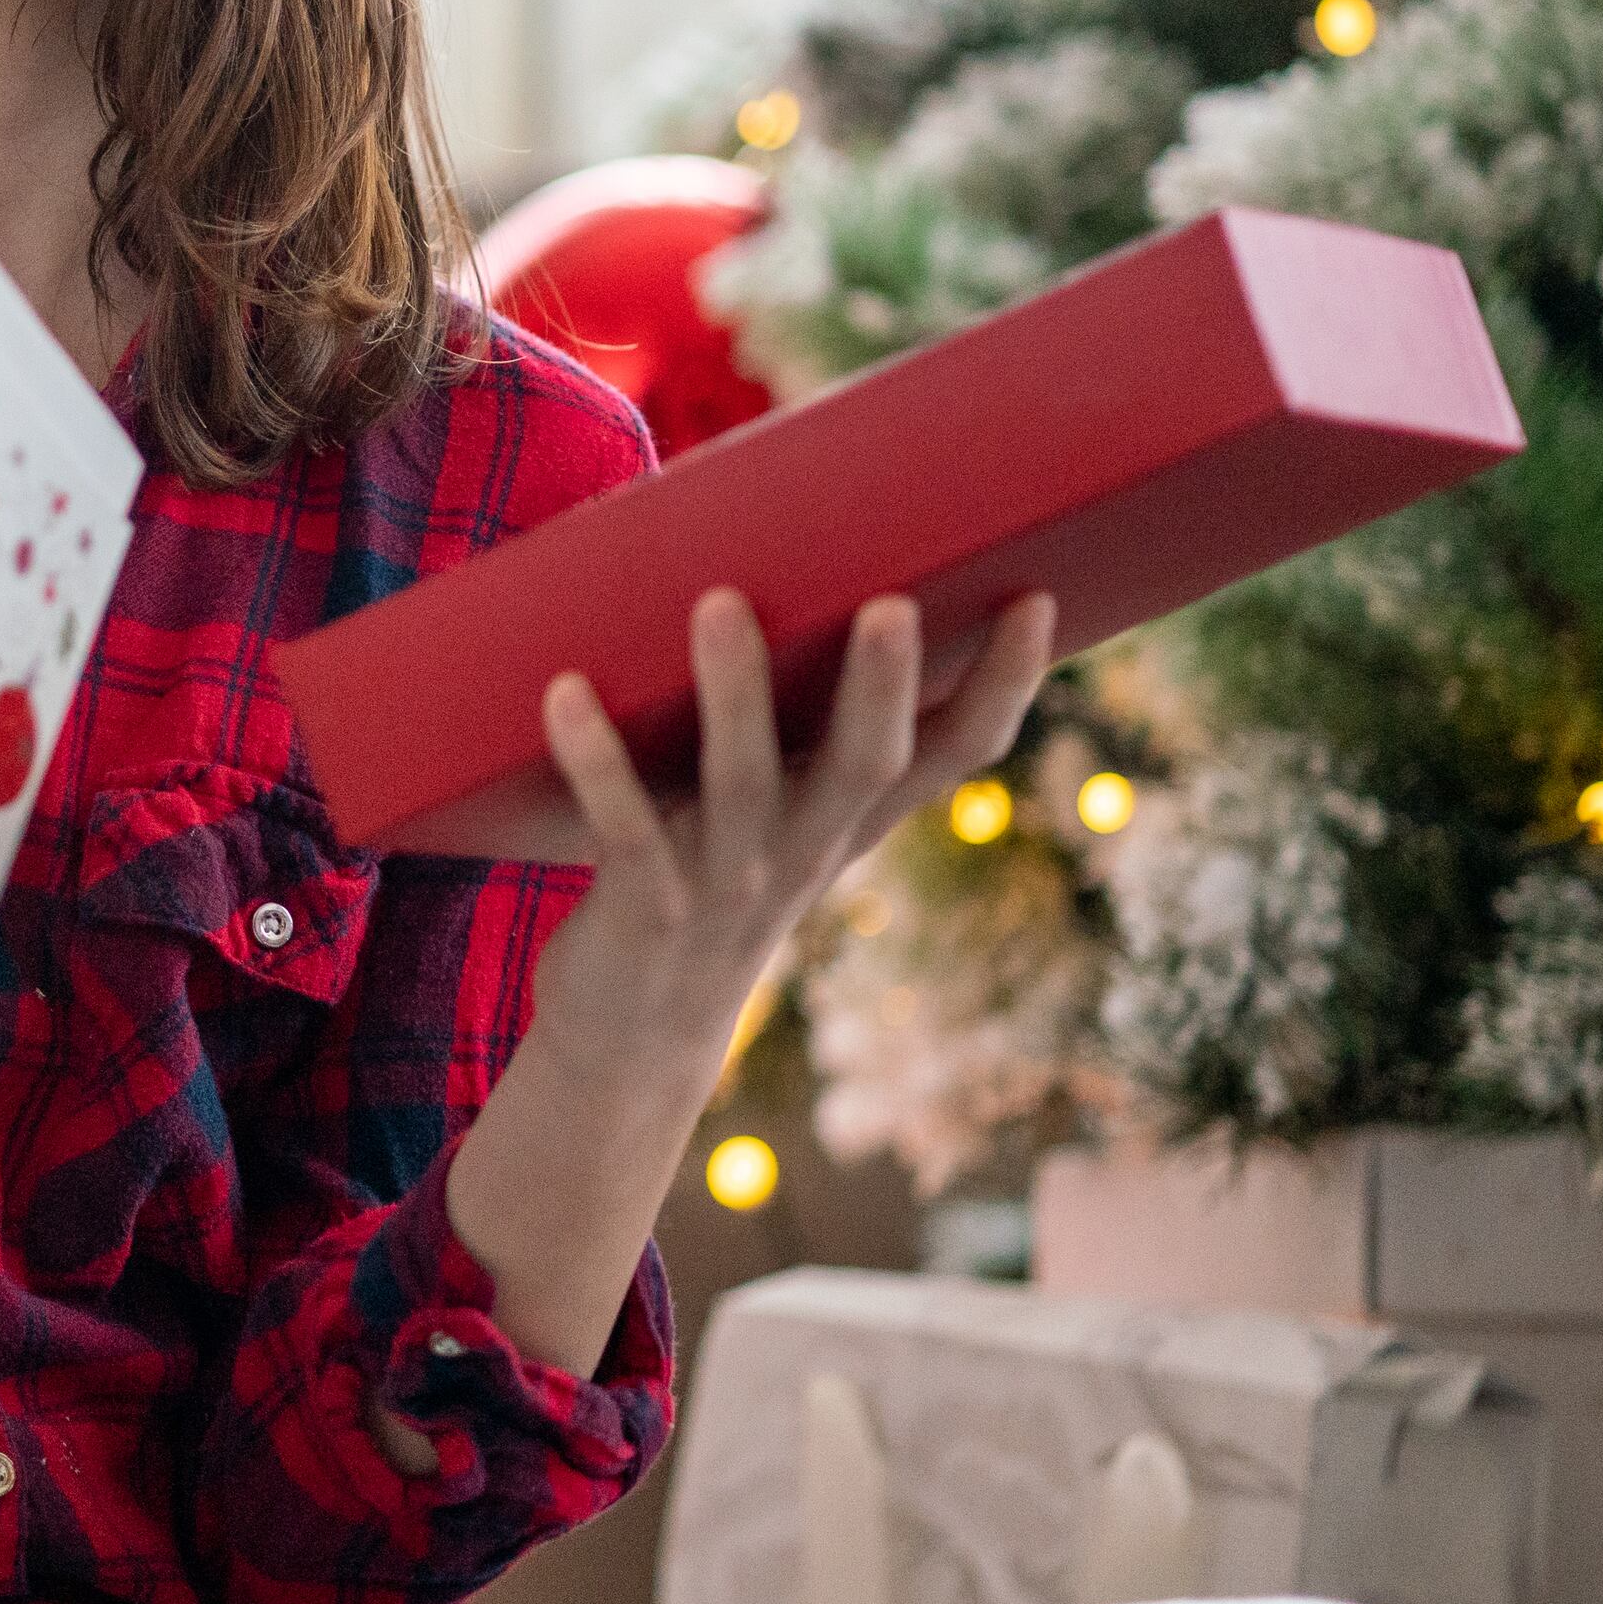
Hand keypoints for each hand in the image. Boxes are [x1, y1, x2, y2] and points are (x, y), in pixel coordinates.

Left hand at [536, 587, 1059, 1058]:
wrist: (636, 1037)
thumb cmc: (707, 884)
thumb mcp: (776, 814)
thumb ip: (796, 722)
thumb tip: (780, 566)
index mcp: (849, 819)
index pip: (953, 754)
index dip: (1002, 687)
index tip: (1037, 601)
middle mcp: (803, 849)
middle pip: (864, 766)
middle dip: (882, 687)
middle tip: (894, 604)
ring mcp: (727, 881)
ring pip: (741, 784)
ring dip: (731, 693)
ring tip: (720, 601)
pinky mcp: (645, 906)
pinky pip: (624, 827)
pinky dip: (594, 759)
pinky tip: (565, 690)